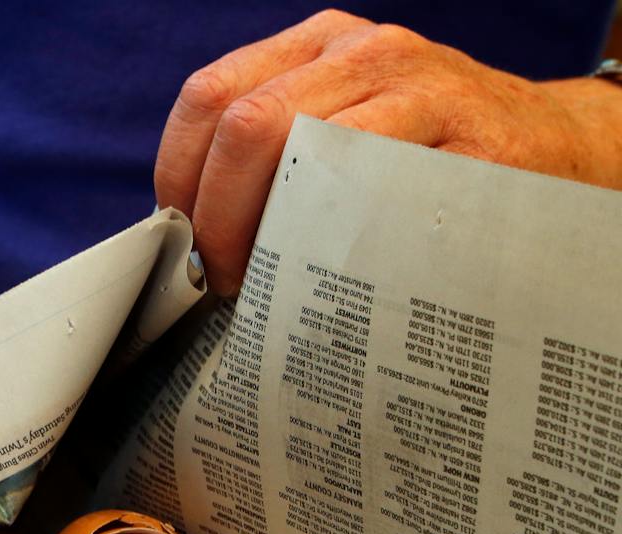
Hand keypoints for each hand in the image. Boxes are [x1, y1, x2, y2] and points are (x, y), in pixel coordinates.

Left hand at [154, 9, 621, 294]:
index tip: (185, 241)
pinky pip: (382, 196)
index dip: (180, 178)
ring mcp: (423, 89)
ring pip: (305, 153)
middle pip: (245, 126)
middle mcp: (364, 52)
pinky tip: (333, 277)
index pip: (210, 97)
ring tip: (268, 285)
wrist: (553, 148)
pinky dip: (340, 246)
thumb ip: (269, 160)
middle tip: (224, 278)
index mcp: (315, 48)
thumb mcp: (341, 128)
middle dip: (217, 216)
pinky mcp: (474, 139)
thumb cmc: (422, 158)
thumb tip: (186, 237)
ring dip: (269, 237)